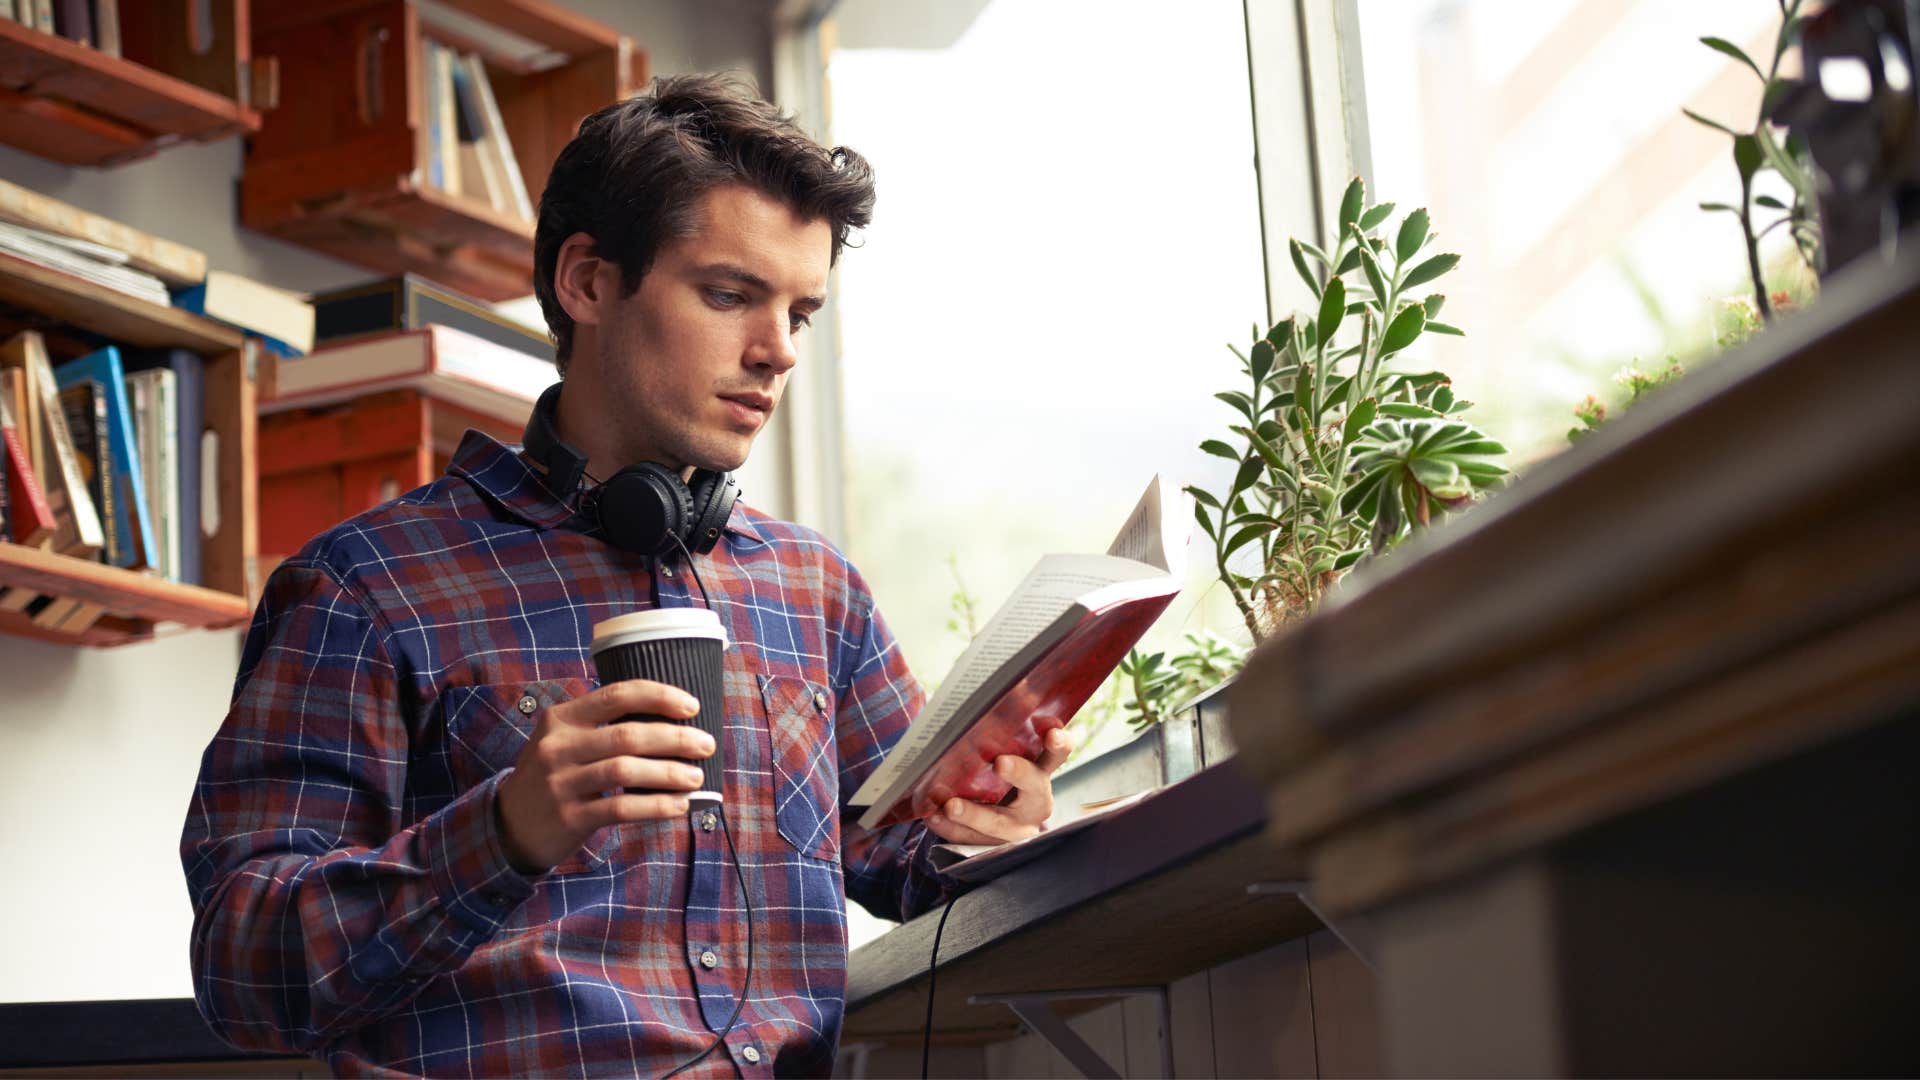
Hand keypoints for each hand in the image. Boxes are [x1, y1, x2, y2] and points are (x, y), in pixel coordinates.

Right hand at [494, 680, 714, 873]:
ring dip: (669, 773)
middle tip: (706, 744)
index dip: (659, 697)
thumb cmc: (552, 776)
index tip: (692, 705)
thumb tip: (671, 722)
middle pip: (628, 734)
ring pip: (626, 770)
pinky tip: (678, 805)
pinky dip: (655, 805)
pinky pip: (621, 808)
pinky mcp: (569, 817)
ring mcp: (561, 782)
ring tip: (696, 777)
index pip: (617, 695)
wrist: (507, 825)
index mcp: (562, 718)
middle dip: (675, 738)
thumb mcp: (563, 740)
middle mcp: (559, 746)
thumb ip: (602, 727)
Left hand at [925, 727, 1074, 845]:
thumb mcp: (1002, 754)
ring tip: (952, 805)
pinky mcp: (994, 847)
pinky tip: (934, 816)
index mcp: (1041, 772)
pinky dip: (952, 829)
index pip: (1056, 755)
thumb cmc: (995, 776)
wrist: (991, 822)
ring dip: (976, 814)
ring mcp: (1017, 829)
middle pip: (1035, 788)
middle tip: (1000, 762)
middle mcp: (1036, 802)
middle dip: (1019, 774)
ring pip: (1000, 823)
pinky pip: (972, 840)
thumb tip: (1002, 693)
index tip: (1052, 733)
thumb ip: (1003, 732)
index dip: (1059, 745)